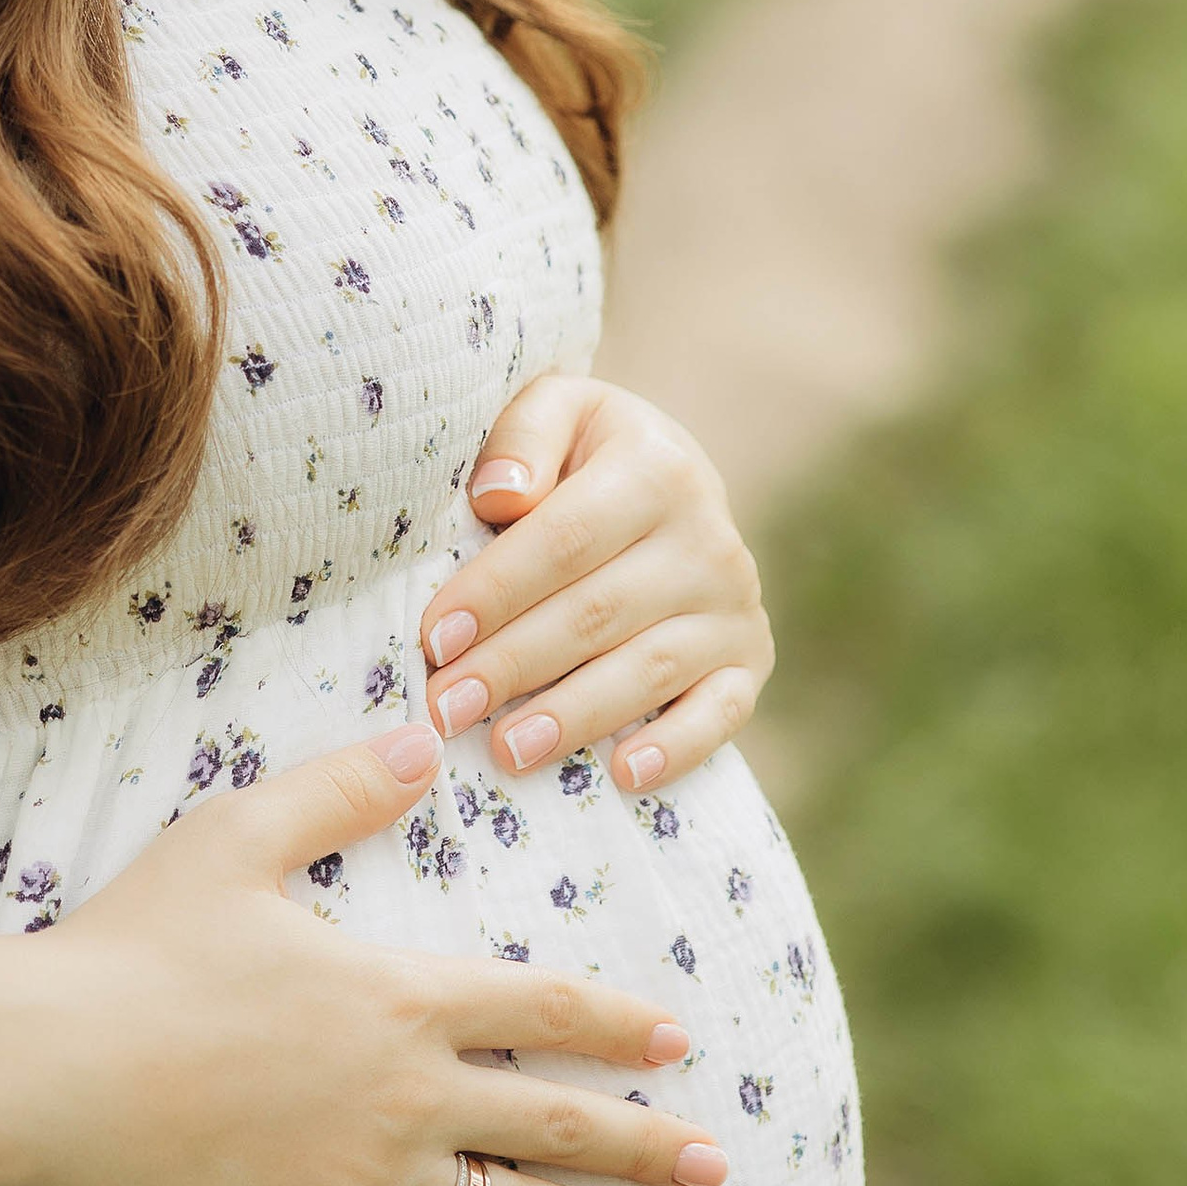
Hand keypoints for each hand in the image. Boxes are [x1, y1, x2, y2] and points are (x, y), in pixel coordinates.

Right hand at [17, 721, 727, 1185]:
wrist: (51, 1063)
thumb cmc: (141, 941)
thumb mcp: (240, 836)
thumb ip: (341, 790)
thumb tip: (424, 744)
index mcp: (399, 997)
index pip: (542, 1010)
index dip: (617, 1024)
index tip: (678, 1039)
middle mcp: (404, 1098)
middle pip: (554, 1125)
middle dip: (644, 1144)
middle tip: (714, 1162)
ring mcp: (364, 1183)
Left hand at [418, 374, 771, 794]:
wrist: (669, 479)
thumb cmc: (582, 453)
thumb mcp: (555, 411)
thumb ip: (522, 437)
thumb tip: (502, 497)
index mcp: (657, 468)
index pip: (564, 540)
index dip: (496, 592)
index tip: (435, 638)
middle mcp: (709, 538)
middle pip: (597, 613)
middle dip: (513, 665)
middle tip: (446, 708)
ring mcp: (735, 605)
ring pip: (647, 669)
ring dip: (573, 716)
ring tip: (505, 750)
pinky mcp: (751, 659)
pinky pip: (721, 713)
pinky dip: (676, 748)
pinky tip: (622, 773)